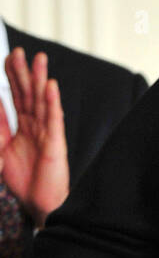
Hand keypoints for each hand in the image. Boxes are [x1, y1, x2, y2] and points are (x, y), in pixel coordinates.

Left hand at [0, 48, 69, 225]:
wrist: (38, 205)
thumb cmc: (23, 182)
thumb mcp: (1, 151)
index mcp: (22, 128)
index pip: (15, 97)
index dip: (11, 78)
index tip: (7, 58)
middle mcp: (34, 128)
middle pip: (28, 95)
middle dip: (23, 73)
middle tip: (18, 51)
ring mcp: (46, 135)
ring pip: (41, 102)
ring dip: (40, 80)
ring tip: (38, 59)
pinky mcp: (55, 145)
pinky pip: (54, 121)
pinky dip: (53, 103)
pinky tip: (51, 87)